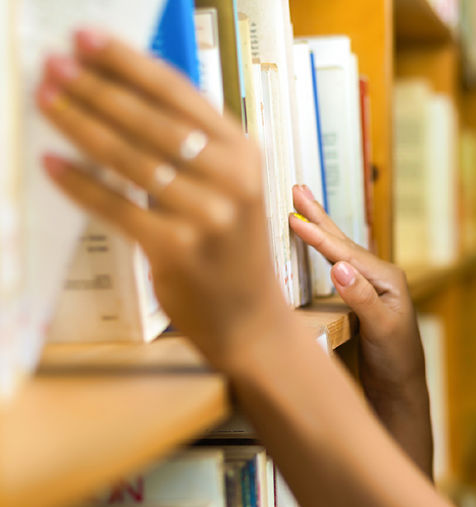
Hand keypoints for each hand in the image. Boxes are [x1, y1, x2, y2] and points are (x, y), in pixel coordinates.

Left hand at [37, 30, 286, 374]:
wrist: (250, 317)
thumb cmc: (232, 250)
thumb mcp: (232, 188)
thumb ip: (197, 147)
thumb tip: (129, 98)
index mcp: (246, 154)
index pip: (181, 95)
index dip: (129, 64)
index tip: (87, 41)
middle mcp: (233, 180)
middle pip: (151, 121)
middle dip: (96, 89)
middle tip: (54, 66)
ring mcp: (208, 216)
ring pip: (130, 159)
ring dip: (81, 126)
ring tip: (47, 102)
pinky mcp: (178, 250)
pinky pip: (117, 208)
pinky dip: (81, 185)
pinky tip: (53, 165)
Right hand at [289, 185, 432, 476]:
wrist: (401, 390)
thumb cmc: (397, 362)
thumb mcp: (382, 330)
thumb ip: (361, 298)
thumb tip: (338, 267)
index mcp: (387, 279)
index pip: (345, 252)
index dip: (318, 236)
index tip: (294, 217)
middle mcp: (379, 277)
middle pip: (342, 241)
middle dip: (318, 216)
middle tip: (298, 188)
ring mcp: (369, 287)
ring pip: (338, 251)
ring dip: (319, 229)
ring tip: (302, 208)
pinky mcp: (359, 299)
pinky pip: (336, 267)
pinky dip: (321, 252)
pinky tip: (314, 246)